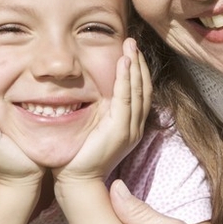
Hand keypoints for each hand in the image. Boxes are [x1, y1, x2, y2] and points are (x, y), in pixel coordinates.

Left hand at [53, 38, 151, 184]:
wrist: (78, 181)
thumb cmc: (78, 156)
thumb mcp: (92, 128)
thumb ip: (98, 112)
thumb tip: (91, 93)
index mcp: (130, 126)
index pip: (140, 93)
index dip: (138, 71)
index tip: (131, 52)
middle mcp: (134, 127)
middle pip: (144, 88)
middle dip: (139, 63)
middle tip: (133, 42)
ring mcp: (130, 129)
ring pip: (138, 91)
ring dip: (135, 66)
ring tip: (131, 46)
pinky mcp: (120, 131)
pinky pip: (126, 99)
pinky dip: (126, 79)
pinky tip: (124, 63)